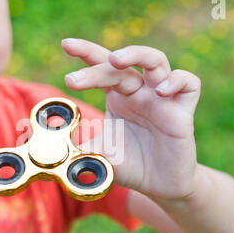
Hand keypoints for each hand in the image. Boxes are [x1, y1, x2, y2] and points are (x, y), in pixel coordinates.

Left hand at [61, 38, 201, 201]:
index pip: (102, 67)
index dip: (86, 53)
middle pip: (120, 65)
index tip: (66, 45)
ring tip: (115, 60)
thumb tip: (44, 146)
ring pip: (156, 61)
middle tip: (73, 80)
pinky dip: (178, 81)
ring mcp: (162, 99)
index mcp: (117, 97)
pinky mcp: (183, 111)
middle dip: (95, 66)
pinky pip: (189, 84)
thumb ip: (74, 147)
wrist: (158, 187)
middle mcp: (139, 92)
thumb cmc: (129, 165)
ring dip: (137, 54)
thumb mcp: (96, 154)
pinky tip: (162, 91)